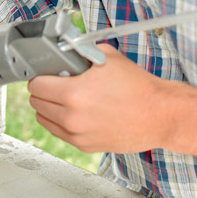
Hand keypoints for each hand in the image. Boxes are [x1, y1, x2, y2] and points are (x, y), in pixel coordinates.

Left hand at [28, 44, 168, 153]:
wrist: (160, 115)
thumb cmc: (138, 87)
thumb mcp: (108, 58)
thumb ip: (80, 54)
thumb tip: (63, 52)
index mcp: (73, 93)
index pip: (35, 86)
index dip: (40, 77)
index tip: (45, 75)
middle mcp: (71, 117)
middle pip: (36, 103)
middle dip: (43, 92)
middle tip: (55, 85)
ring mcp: (77, 134)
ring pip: (44, 120)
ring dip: (49, 108)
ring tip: (63, 99)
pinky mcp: (84, 145)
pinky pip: (59, 132)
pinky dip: (61, 122)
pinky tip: (74, 113)